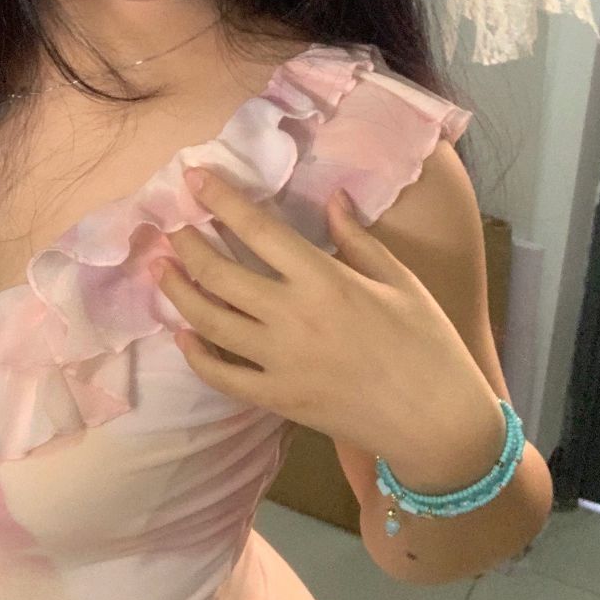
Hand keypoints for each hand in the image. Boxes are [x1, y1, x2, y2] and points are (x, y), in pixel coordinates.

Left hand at [151, 165, 499, 468]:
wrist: (437, 421)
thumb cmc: (427, 343)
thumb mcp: (400, 280)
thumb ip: (357, 238)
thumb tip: (332, 196)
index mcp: (325, 280)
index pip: (258, 231)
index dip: (221, 200)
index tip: (194, 178)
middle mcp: (293, 318)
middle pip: (219, 274)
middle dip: (188, 245)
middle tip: (172, 228)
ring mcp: (279, 362)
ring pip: (209, 321)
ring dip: (178, 292)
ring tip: (163, 269)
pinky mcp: (276, 399)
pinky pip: (221, 376)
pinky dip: (195, 353)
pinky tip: (181, 333)